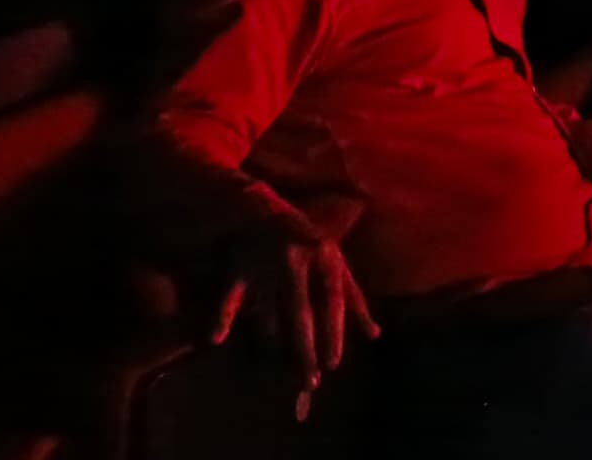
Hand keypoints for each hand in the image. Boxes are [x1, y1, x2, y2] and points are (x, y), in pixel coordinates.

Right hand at [209, 212, 377, 415]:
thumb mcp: (336, 263)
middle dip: (304, 349)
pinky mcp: (239, 268)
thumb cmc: (309, 244)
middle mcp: (296, 259)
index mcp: (325, 255)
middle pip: (301, 312)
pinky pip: (230, 296)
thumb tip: (374, 335)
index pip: (332, 299)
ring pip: (269, 312)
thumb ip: (354, 299)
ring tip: (278, 372)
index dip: (334, 332)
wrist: (265, 210)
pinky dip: (222, 316)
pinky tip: (216, 338)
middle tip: (309, 382)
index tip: (333, 364)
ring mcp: (265, 264)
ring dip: (273, 345)